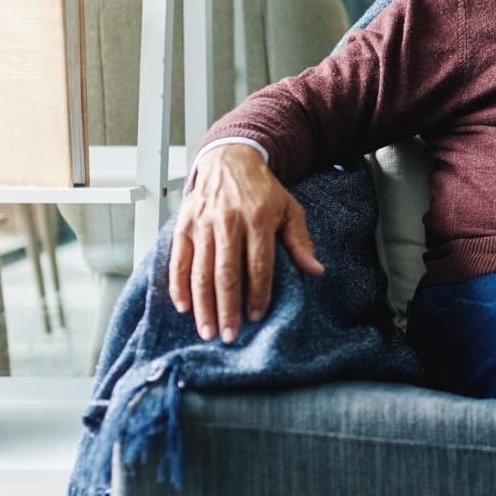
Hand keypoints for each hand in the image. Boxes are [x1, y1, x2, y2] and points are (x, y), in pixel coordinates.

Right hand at [169, 144, 324, 343]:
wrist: (229, 160)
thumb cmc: (262, 190)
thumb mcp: (289, 209)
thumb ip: (300, 241)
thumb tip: (317, 270)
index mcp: (257, 219)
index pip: (258, 265)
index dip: (257, 293)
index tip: (257, 316)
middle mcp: (227, 222)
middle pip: (226, 274)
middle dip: (227, 309)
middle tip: (229, 336)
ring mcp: (202, 224)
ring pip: (200, 271)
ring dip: (203, 305)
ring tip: (208, 331)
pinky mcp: (183, 225)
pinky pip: (178, 260)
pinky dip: (178, 285)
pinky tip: (184, 307)